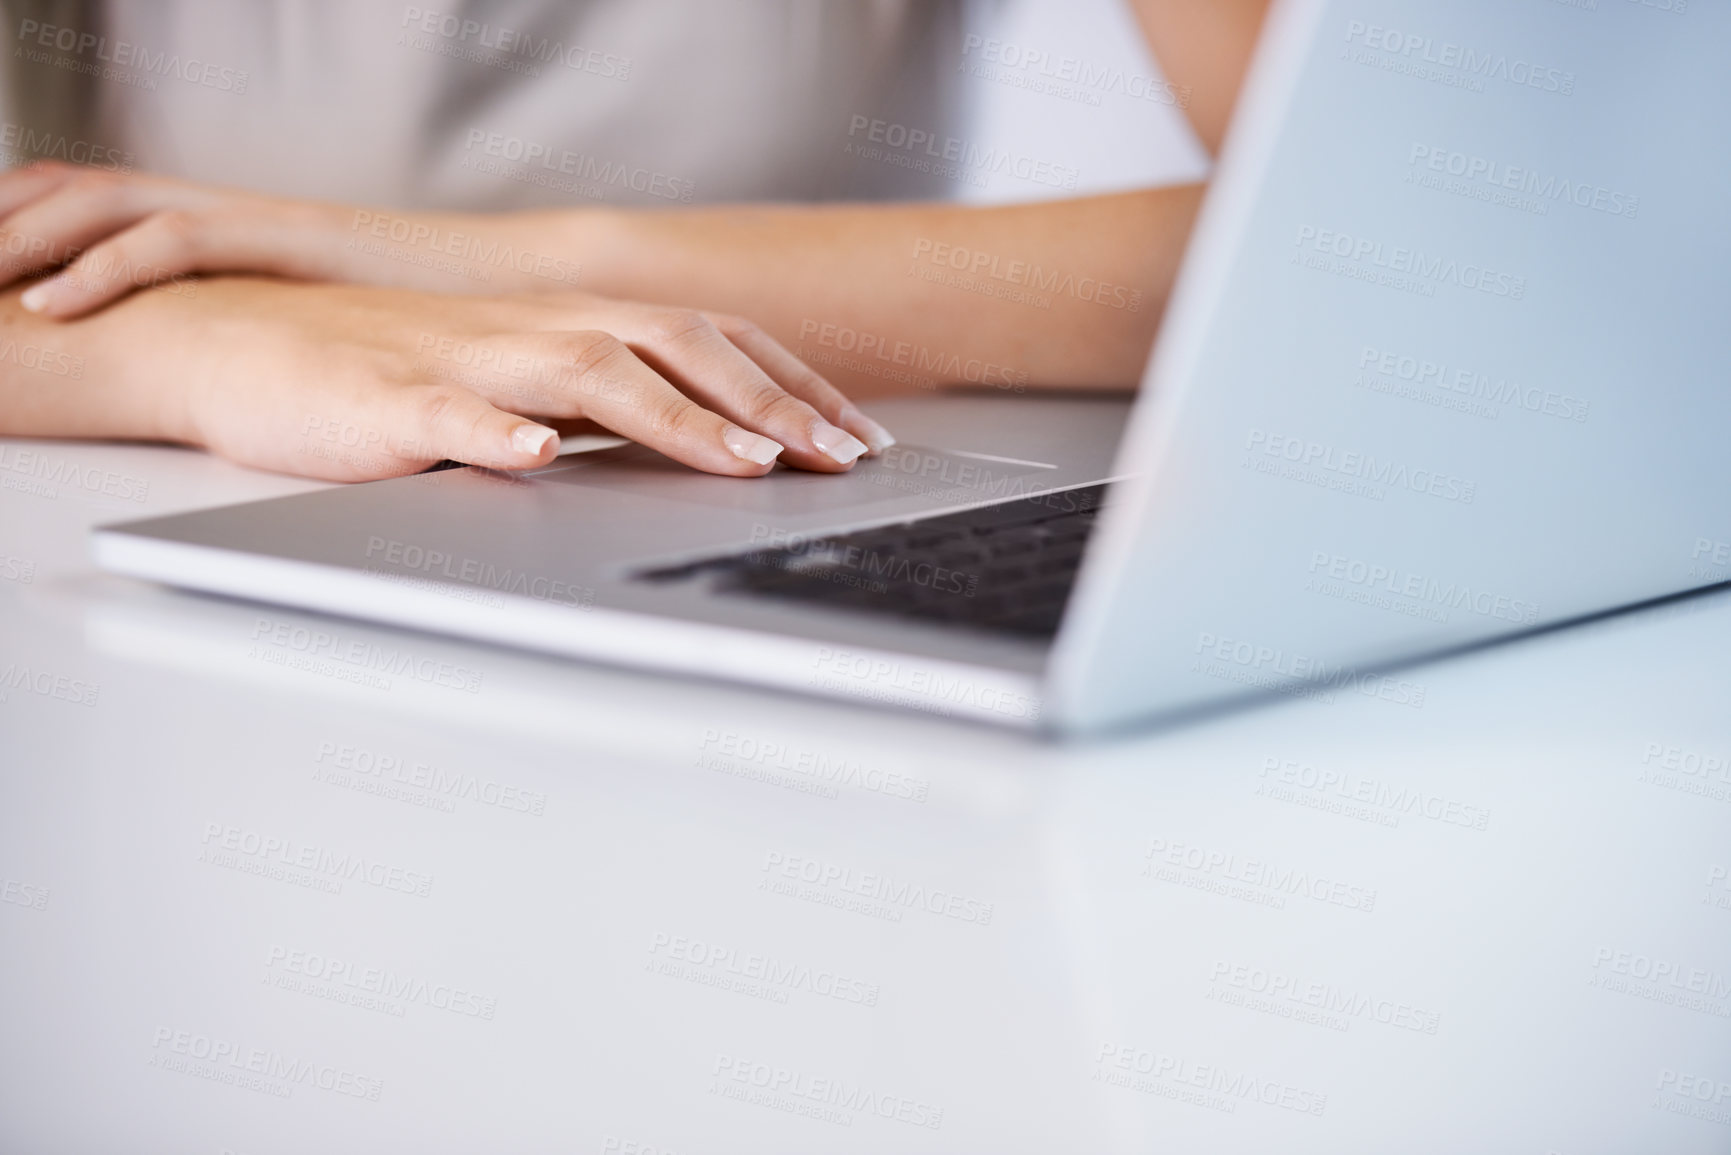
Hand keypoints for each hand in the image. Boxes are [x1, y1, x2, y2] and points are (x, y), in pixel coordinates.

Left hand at [0, 162, 511, 316]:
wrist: (526, 286)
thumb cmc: (447, 325)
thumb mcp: (341, 341)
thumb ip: (285, 348)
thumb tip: (240, 389)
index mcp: (244, 240)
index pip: (113, 214)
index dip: (37, 233)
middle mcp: (238, 218)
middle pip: (86, 193)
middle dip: (5, 223)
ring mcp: (257, 220)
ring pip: (105, 204)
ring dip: (24, 234)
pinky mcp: (282, 235)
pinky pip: (168, 236)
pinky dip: (97, 265)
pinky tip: (50, 302)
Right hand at [65, 279, 895, 480]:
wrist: (245, 346)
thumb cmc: (390, 377)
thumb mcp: (517, 387)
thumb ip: (601, 407)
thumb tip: (702, 443)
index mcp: (571, 327)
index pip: (707, 344)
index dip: (790, 385)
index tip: (857, 438)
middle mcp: (535, 330)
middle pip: (673, 347)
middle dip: (768, 402)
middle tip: (841, 460)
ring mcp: (466, 361)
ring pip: (585, 373)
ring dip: (674, 418)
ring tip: (745, 461)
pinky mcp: (389, 401)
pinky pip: (447, 413)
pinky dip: (497, 433)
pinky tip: (539, 458)